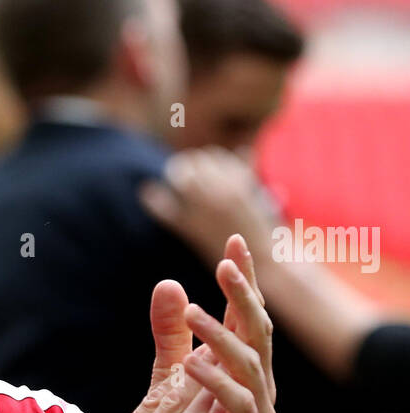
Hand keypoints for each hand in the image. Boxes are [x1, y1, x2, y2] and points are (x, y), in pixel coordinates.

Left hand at [141, 147, 279, 267]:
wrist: (266, 264)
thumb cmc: (266, 232)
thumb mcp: (259, 196)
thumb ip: (248, 171)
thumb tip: (243, 149)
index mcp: (242, 183)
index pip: (215, 157)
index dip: (207, 160)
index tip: (202, 164)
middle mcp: (225, 191)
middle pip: (198, 162)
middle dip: (190, 164)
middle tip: (182, 168)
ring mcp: (209, 209)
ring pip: (183, 179)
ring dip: (177, 174)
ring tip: (174, 176)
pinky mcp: (194, 228)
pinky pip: (169, 210)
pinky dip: (155, 201)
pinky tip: (146, 192)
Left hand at [144, 235, 275, 412]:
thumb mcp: (170, 382)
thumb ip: (171, 336)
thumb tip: (169, 283)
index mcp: (242, 371)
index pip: (246, 315)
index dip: (244, 279)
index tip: (233, 240)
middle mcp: (258, 389)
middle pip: (258, 332)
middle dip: (244, 295)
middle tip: (225, 262)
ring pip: (251, 366)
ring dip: (223, 336)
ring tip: (195, 312)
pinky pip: (240, 408)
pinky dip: (218, 384)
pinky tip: (193, 364)